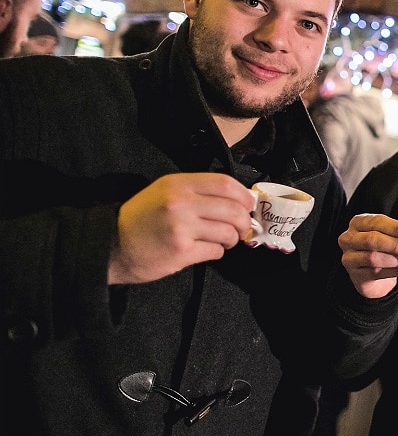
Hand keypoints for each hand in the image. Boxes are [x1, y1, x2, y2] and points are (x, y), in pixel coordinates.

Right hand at [109, 173, 256, 284]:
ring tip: (222, 240)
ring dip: (231, 239)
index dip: (243, 195)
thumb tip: (238, 199)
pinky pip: (216, 251)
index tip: (248, 205)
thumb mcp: (164, 192)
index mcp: (178, 184)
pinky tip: (205, 249)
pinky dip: (217, 252)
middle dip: (244, 221)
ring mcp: (181, 228)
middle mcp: (181, 203)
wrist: (111, 245)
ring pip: (228, 232)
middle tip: (242, 229)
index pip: (225, 183)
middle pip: (233, 209)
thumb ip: (197, 191)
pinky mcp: (181, 252)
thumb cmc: (142, 218)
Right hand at [338, 214, 397, 298]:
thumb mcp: (388, 235)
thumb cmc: (381, 248)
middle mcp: (349, 238)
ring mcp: (349, 257)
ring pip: (374, 258)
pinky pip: (376, 273)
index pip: (377, 222)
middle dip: (397, 246)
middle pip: (373, 240)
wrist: (371, 272)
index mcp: (358, 222)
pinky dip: (397, 271)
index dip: (396, 228)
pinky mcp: (355, 275)